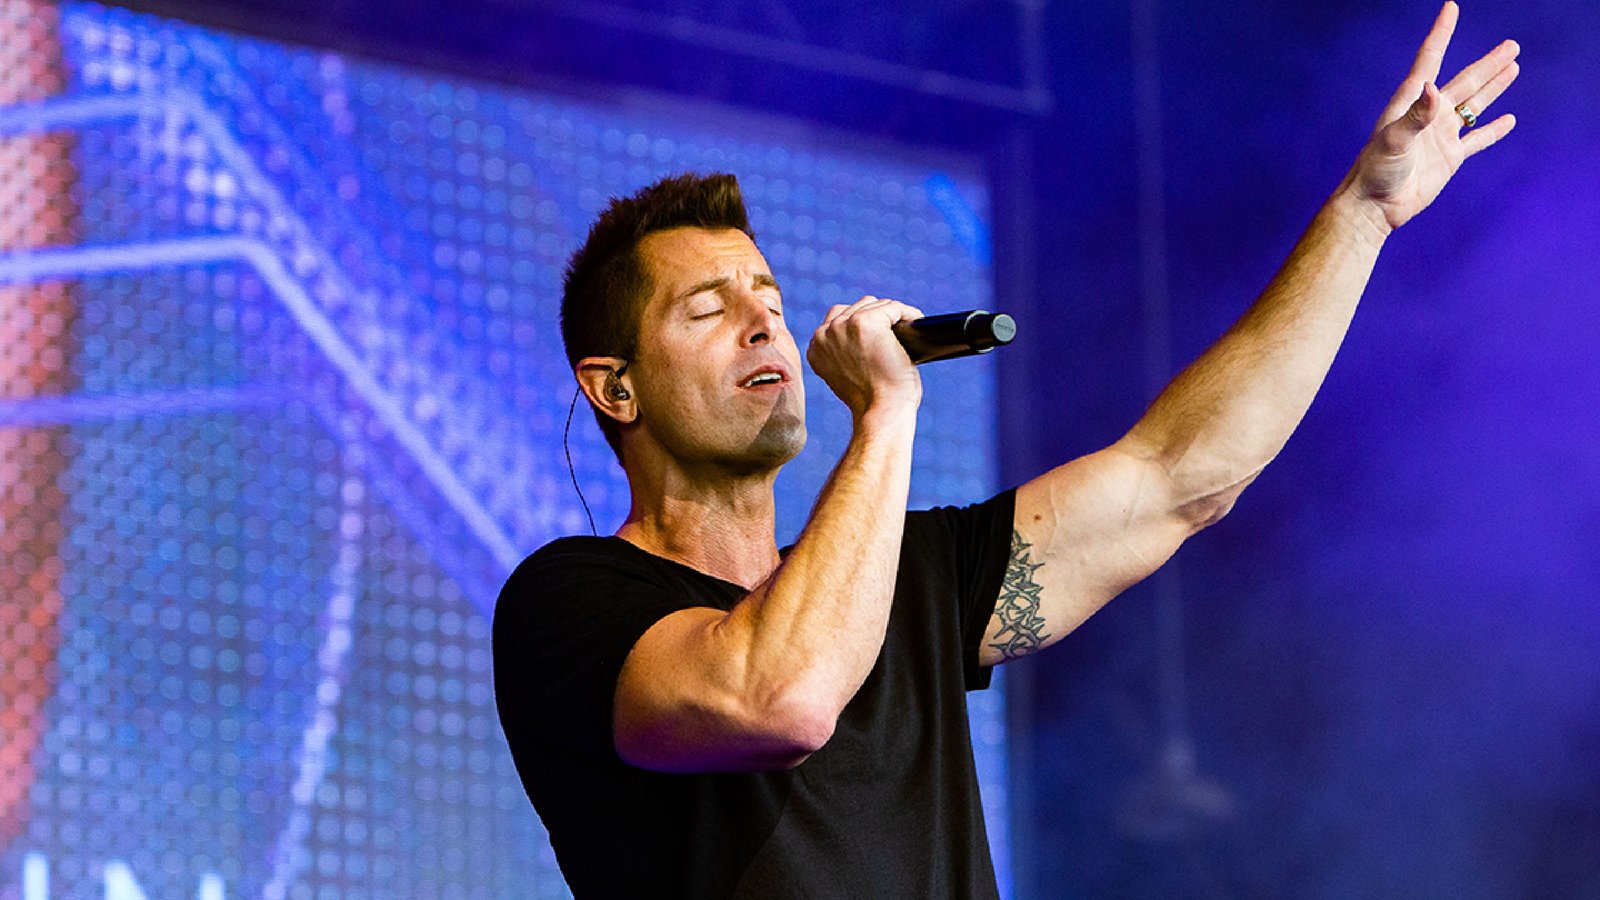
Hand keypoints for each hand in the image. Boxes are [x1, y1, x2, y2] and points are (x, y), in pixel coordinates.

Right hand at [807, 296, 923, 418]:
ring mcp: (844, 326)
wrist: (882, 413)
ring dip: (892, 315)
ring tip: (906, 329)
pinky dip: (908, 313)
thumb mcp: (848, 375)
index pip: (839, 318)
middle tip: (896, 335)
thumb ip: (845, 352)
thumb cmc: (873, 401)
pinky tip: (916, 323)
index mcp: (816, 347)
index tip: (880, 336)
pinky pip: (893, 307)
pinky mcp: (867, 322)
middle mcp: (824, 334)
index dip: (862, 324)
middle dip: (878, 318)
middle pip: (857, 307)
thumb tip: (865, 335)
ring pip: (876, 305)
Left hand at [1342, 2, 1519, 234]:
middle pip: (1465, 81)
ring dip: (1494, 87)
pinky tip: (1508, 119)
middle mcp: (1428, 114)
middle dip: (1489, 63)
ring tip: (1513, 67)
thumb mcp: (1393, 140)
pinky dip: (1492, 130)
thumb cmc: (1375, 171)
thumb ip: (1415, 115)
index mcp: (1411, 102)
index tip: (1450, 8)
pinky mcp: (1449, 158)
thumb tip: (1433, 88)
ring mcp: (1440, 136)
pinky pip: (1476, 140)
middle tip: (1512, 45)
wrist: (1374, 207)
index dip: (1442, 33)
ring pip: (1474, 105)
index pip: (1430, 59)